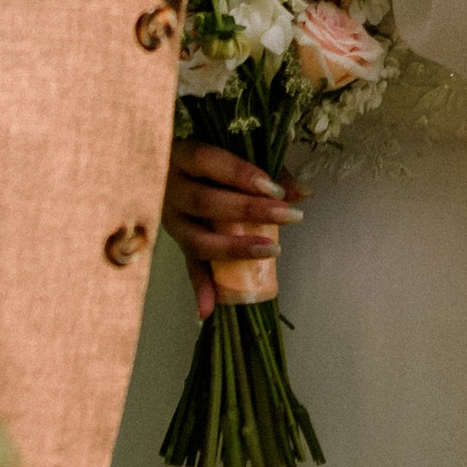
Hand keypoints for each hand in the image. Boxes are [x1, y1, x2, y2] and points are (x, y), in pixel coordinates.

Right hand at [163, 141, 301, 312]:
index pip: (207, 161)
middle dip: (248, 210)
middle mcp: (170, 188)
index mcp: (182, 155)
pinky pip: (188, 267)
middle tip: (288, 216)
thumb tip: (303, 193)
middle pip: (204, 202)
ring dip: (233, 249)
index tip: (274, 188)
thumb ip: (269, 171)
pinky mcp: (177, 243)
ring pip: (195, 239)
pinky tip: (209, 310)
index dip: (239, 174)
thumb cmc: (213, 160)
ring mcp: (170, 219)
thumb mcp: (237, 155)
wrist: (163, 167)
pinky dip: (200, 289)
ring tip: (271, 251)